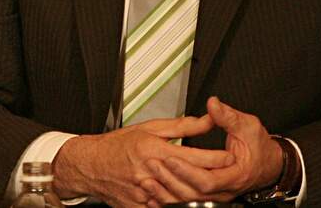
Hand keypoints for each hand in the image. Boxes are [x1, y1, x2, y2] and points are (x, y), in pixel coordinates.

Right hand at [52, 114, 233, 207]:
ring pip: (180, 198)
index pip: (194, 156)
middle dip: (212, 177)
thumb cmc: (116, 145)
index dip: (216, 158)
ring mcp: (145, 192)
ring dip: (198, 194)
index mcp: (153, 150)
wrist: (90, 164)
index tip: (229, 156)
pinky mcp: (140, 206)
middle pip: (191, 180)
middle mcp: (150, 172)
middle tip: (227, 174)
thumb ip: (181, 126)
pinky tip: (184, 198)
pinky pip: (164, 207)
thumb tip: (206, 121)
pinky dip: (175, 203)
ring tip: (211, 188)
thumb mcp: (149, 128)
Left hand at [145, 97, 283, 204]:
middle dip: (171, 179)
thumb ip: (228, 116)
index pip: (207, 179)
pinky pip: (187, 203)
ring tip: (148, 179)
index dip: (187, 170)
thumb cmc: (258, 147)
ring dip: (167, 192)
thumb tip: (213, 104)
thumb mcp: (247, 126)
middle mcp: (225, 190)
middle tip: (152, 164)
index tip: (171, 158)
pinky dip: (169, 199)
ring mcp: (217, 197)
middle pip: (194, 193)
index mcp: (235, 174)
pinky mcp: (209, 198)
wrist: (269, 165)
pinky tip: (154, 193)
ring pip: (188, 201)